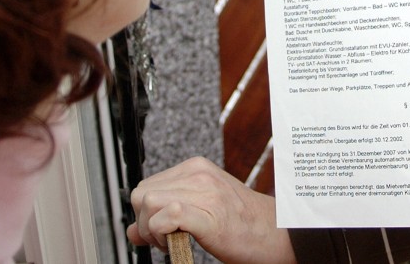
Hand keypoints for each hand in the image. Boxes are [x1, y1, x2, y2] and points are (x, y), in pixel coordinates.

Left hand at [127, 157, 294, 263]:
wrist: (277, 234)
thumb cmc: (241, 225)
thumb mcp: (198, 213)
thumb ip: (165, 216)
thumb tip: (132, 231)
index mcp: (195, 168)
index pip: (146, 186)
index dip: (144, 213)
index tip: (159, 231)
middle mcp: (199, 173)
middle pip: (142, 193)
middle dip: (144, 221)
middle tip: (164, 239)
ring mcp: (205, 192)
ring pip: (149, 203)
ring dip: (152, 230)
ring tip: (171, 241)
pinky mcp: (210, 215)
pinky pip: (167, 216)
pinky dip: (162, 233)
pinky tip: (177, 242)